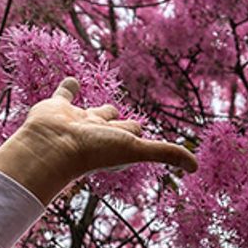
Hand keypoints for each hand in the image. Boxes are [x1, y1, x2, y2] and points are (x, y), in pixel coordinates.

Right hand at [0, 78, 196, 203]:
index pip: (133, 131)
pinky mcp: (56, 107)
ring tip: (106, 107)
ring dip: (100, 108)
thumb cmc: (94, 151)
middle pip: (115, 123)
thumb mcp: (136, 149)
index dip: (138, 130)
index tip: (143, 133)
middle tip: (128, 122)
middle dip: (121, 121)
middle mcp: (98, 132)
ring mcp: (77, 120)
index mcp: (116, 141)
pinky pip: (63, 94)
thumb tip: (195, 167)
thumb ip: (165, 153)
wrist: (52, 146)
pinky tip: (72, 80)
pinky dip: (68, 87)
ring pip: (92, 111)